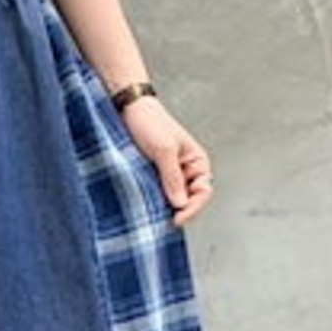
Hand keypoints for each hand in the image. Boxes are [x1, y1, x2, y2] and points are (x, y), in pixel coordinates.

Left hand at [119, 96, 213, 227]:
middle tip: (163, 220)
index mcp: (197, 161)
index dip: (192, 208)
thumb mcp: (164, 150)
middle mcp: (186, 170)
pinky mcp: (154, 176)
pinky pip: (158, 194)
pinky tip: (146, 207)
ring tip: (153, 214)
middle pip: (189, 199)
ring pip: (172, 199)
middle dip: (178, 210)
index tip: (176, 219)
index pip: (203, 192)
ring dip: (165, 207)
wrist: (128, 110)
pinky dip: (154, 202)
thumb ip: (173, 177)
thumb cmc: (150, 123)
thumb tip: (181, 204)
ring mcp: (170, 174)